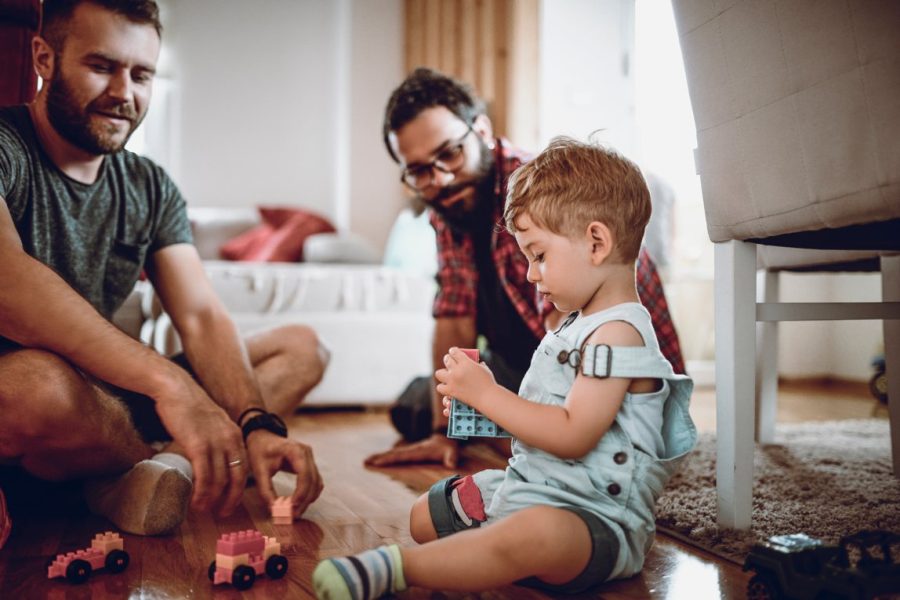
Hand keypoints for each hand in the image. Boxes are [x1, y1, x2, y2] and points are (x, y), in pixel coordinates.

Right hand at [153, 369, 247, 515]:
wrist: (176, 389)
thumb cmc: (189, 408)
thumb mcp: (212, 425)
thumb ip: (216, 441)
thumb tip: (210, 462)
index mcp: (236, 435)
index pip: (244, 469)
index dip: (237, 489)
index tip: (229, 502)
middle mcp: (231, 439)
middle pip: (237, 478)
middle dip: (230, 500)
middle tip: (221, 514)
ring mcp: (216, 442)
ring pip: (220, 480)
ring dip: (212, 500)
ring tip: (202, 510)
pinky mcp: (199, 445)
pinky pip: (205, 476)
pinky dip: (202, 493)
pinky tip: (195, 501)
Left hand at [246, 430, 322, 518]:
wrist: (263, 437)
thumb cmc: (260, 450)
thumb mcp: (259, 470)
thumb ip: (266, 490)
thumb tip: (274, 509)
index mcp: (295, 450)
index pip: (305, 474)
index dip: (301, 493)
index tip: (291, 507)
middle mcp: (307, 453)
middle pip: (313, 480)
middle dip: (305, 500)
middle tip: (293, 515)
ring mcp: (311, 458)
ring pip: (317, 483)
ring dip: (309, 499)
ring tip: (295, 512)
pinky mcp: (310, 464)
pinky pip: (315, 481)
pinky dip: (310, 493)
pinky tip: (299, 503)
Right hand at [364, 434, 459, 468]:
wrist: (445, 438)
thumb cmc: (447, 447)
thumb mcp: (451, 451)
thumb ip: (451, 457)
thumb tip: (451, 464)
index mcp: (418, 451)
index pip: (401, 455)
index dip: (390, 458)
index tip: (378, 462)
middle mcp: (411, 450)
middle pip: (393, 454)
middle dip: (379, 458)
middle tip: (365, 462)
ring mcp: (409, 451)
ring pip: (392, 454)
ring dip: (379, 458)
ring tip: (365, 461)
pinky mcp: (409, 453)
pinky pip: (395, 456)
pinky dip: (385, 458)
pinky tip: (377, 461)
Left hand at [434, 347, 494, 410]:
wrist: (488, 397)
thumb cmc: (488, 383)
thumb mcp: (484, 369)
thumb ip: (478, 364)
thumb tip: (476, 362)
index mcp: (465, 362)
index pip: (454, 351)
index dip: (453, 351)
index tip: (453, 351)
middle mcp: (457, 370)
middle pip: (446, 359)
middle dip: (448, 359)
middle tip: (450, 362)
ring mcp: (452, 381)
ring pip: (439, 373)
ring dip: (443, 373)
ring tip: (447, 375)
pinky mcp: (451, 391)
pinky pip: (440, 387)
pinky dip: (443, 387)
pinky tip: (448, 386)